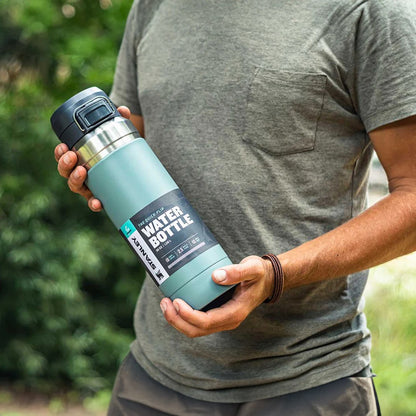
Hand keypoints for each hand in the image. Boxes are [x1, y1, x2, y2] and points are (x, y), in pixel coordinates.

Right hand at [54, 106, 131, 211]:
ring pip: (75, 186)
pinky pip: (93, 203)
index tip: (63, 146)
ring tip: (81, 171)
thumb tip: (123, 110)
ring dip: (75, 180)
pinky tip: (97, 203)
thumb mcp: (119, 135)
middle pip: (65, 172)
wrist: (132, 168)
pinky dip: (94, 204)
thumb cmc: (118, 150)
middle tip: (72, 156)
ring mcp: (89, 186)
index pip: (64, 156)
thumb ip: (119, 120)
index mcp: (80, 158)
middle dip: (64, 164)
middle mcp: (81, 173)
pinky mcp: (100, 196)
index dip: (60, 153)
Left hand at [160, 255, 274, 337]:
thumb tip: (215, 276)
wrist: (267, 280)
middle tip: (164, 302)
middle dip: (177, 320)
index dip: (188, 315)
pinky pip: (197, 321)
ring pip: (195, 329)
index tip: (177, 301)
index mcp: (235, 313)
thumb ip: (237, 271)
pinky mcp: (217, 314)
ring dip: (177, 319)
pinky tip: (176, 301)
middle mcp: (227, 321)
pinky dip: (184, 315)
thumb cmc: (259, 274)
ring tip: (165, 302)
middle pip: (197, 330)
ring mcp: (222, 319)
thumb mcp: (253, 268)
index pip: (207, 322)